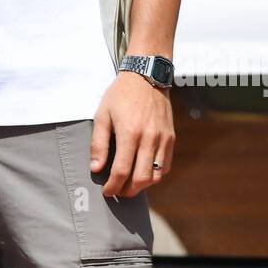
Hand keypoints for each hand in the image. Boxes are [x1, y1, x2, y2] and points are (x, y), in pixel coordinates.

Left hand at [90, 71, 174, 198]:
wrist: (146, 76)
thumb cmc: (121, 95)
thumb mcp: (102, 115)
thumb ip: (98, 144)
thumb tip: (96, 168)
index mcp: (129, 133)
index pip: (122, 171)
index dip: (113, 186)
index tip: (107, 191)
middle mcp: (149, 138)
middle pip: (141, 179)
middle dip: (127, 191)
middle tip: (117, 191)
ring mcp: (162, 139)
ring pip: (156, 175)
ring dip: (142, 185)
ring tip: (129, 184)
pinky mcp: (171, 137)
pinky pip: (166, 165)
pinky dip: (155, 174)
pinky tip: (143, 171)